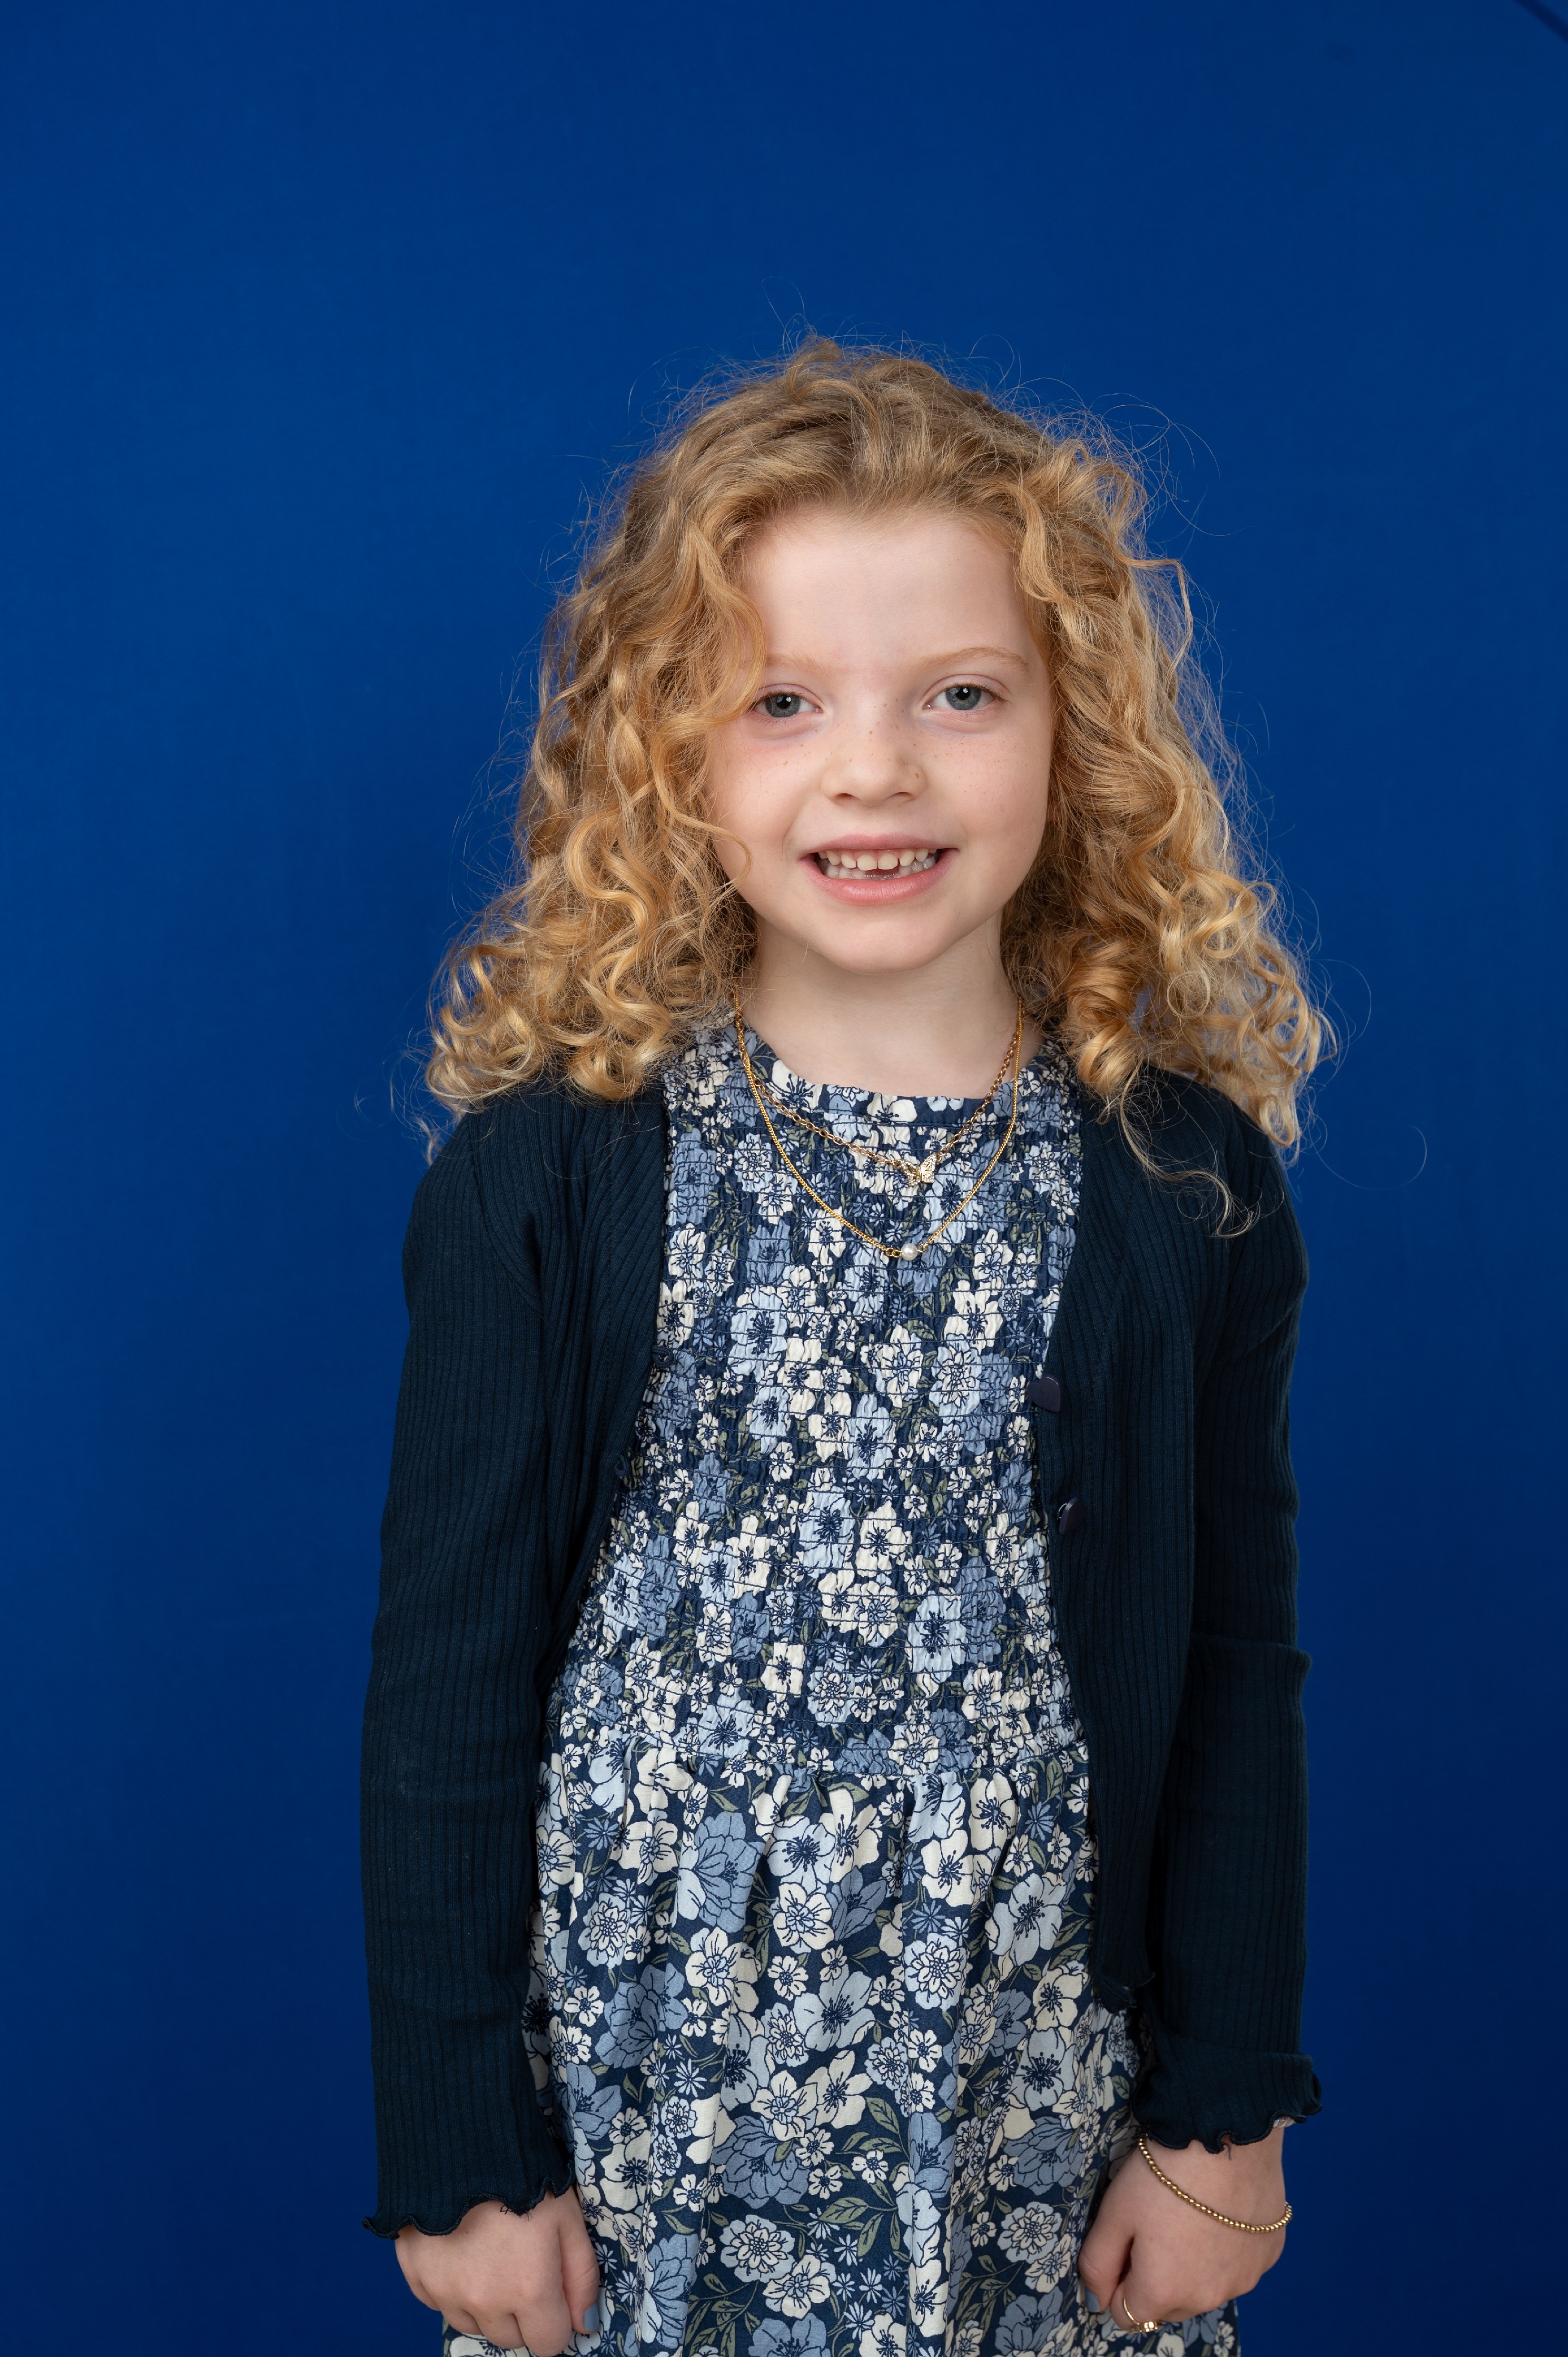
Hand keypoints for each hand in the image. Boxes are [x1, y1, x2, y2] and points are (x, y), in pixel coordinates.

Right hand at [396, 2191, 598, 2354]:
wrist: (462, 2137)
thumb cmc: (524, 2175)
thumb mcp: (569, 2219)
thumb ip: (581, 2278)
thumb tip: (583, 2326)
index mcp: (528, 2290)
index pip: (548, 2343)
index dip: (554, 2318)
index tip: (550, 2289)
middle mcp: (484, 2302)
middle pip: (510, 2337)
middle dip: (520, 2312)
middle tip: (520, 2262)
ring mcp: (445, 2293)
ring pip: (473, 2324)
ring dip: (485, 2303)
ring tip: (490, 2252)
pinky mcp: (417, 2278)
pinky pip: (441, 2304)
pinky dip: (453, 2286)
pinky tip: (462, 2247)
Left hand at [1078, 2124, 1287, 2329]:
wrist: (1227, 2133)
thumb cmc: (1164, 2172)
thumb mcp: (1114, 2212)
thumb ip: (1097, 2264)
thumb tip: (1096, 2302)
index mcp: (1165, 2291)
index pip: (1127, 2313)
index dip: (1118, 2278)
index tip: (1126, 2240)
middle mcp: (1208, 2297)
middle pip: (1168, 2305)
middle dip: (1155, 2277)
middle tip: (1156, 2223)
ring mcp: (1243, 2279)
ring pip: (1204, 2288)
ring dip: (1192, 2267)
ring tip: (1189, 2213)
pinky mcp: (1268, 2256)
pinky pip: (1237, 2267)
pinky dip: (1226, 2250)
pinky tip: (1221, 2211)